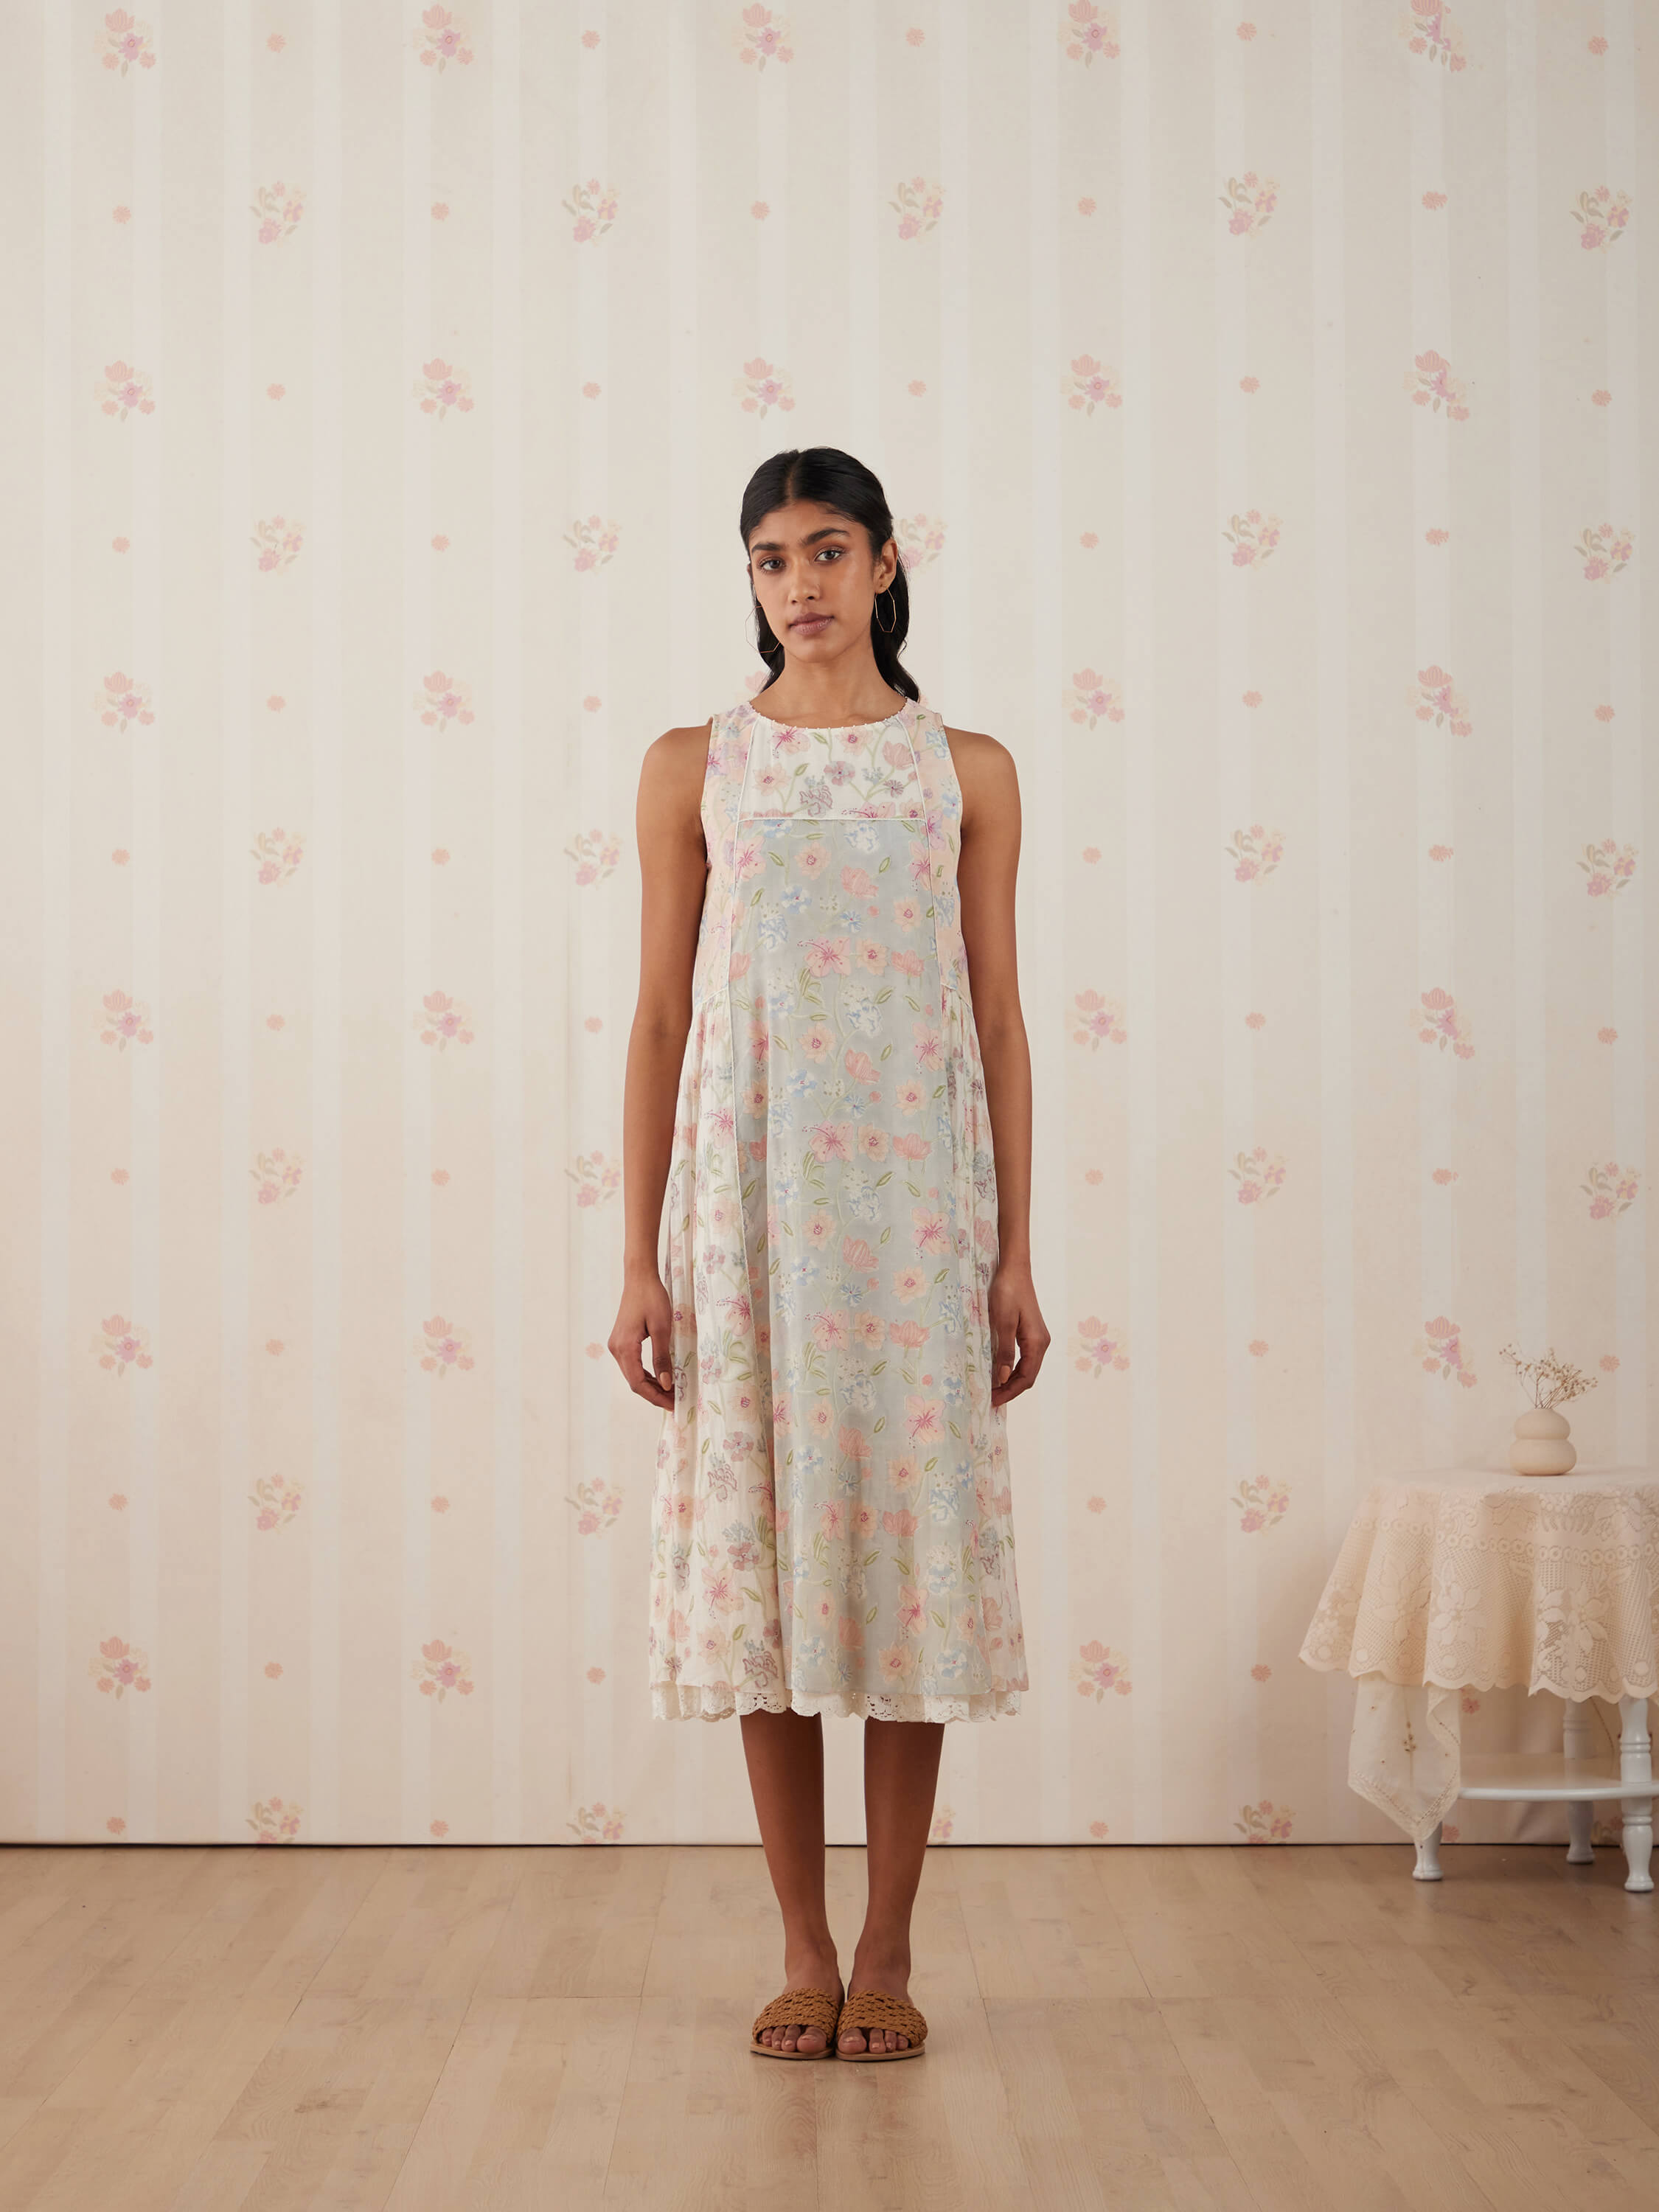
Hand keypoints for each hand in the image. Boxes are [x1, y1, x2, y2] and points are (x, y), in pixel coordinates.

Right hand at [609, 1267, 676, 1408]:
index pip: (638, 1383)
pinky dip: (646, 1374)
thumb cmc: (652, 1298)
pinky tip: (661, 1378)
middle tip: (676, 1402)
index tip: (673, 1405)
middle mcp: (617, 1349)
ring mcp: (617, 1345)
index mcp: (625, 1348)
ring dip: (651, 1386)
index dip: (656, 1397)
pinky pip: (633, 1364)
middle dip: (655, 1394)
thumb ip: (662, 1358)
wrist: (640, 1277)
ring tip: (671, 1393)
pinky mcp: (622, 1341)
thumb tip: (667, 1384)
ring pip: (633, 1374)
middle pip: (634, 1382)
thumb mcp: (662, 1329)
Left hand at [988, 1261, 1048, 1406]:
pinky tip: (1000, 1371)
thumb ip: (1005, 1352)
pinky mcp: (1030, 1332)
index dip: (1010, 1392)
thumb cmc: (1007, 1292)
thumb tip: (1004, 1379)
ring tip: (993, 1388)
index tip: (993, 1401)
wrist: (1014, 1269)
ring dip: (1011, 1381)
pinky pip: (1024, 1358)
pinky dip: (1013, 1369)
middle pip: (1029, 1376)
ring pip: (1027, 1368)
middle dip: (1011, 1390)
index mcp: (1037, 1343)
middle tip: (990, 1398)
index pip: (1027, 1377)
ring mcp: (1037, 1337)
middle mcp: (1041, 1342)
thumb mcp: (1003, 1323)